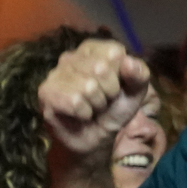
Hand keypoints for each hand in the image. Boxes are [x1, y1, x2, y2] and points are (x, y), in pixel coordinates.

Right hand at [38, 39, 151, 163]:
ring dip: (97, 104)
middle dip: (110, 92)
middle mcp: (71, 56)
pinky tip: (80, 114)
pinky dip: (85, 113)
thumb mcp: (135, 91)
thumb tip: (129, 61)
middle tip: (104, 100)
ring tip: (92, 107)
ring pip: (88, 87)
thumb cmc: (114, 109)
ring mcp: (55, 73)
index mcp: (94, 49)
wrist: (96, 137)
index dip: (122, 75)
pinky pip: (74, 101)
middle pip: (101, 68)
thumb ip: (140, 74)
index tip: (117, 86)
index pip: (114, 52)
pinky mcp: (46, 92)